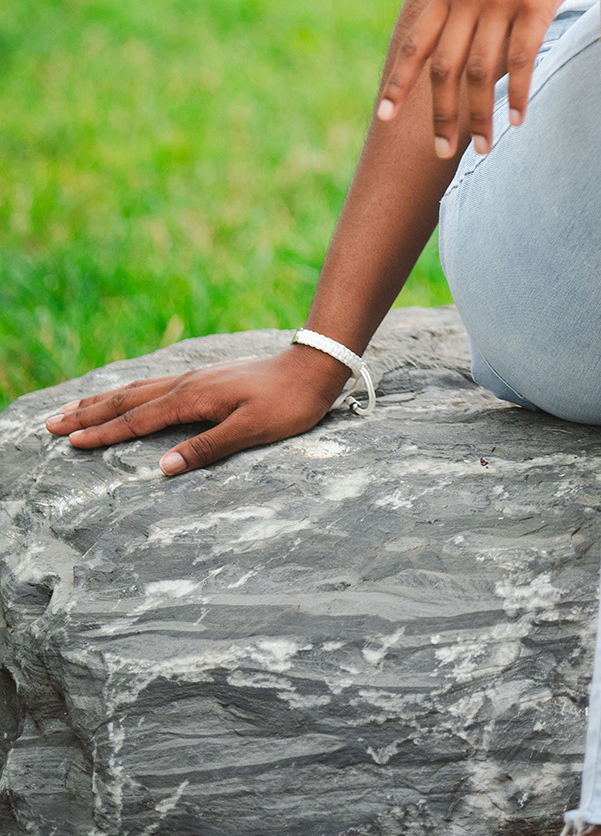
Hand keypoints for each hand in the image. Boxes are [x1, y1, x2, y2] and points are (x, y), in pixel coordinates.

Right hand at [43, 345, 350, 475]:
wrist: (315, 367)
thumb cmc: (288, 403)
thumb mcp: (252, 431)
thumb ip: (208, 448)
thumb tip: (164, 469)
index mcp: (193, 398)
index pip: (138, 420)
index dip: (104, 434)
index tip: (69, 443)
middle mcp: (187, 384)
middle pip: (127, 400)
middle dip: (89, 415)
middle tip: (50, 424)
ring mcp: (195, 378)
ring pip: (137, 390)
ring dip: (103, 401)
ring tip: (72, 409)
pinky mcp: (205, 378)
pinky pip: (153, 386)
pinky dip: (128, 392)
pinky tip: (124, 395)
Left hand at [380, 0, 600, 150]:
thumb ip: (467, 7)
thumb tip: (462, 61)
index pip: (415, 44)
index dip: (399, 84)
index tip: (384, 118)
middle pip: (445, 68)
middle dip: (442, 116)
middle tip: (444, 152)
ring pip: (481, 72)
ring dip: (480, 116)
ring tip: (485, 147)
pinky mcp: (537, 3)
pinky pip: (521, 60)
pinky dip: (517, 94)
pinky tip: (519, 118)